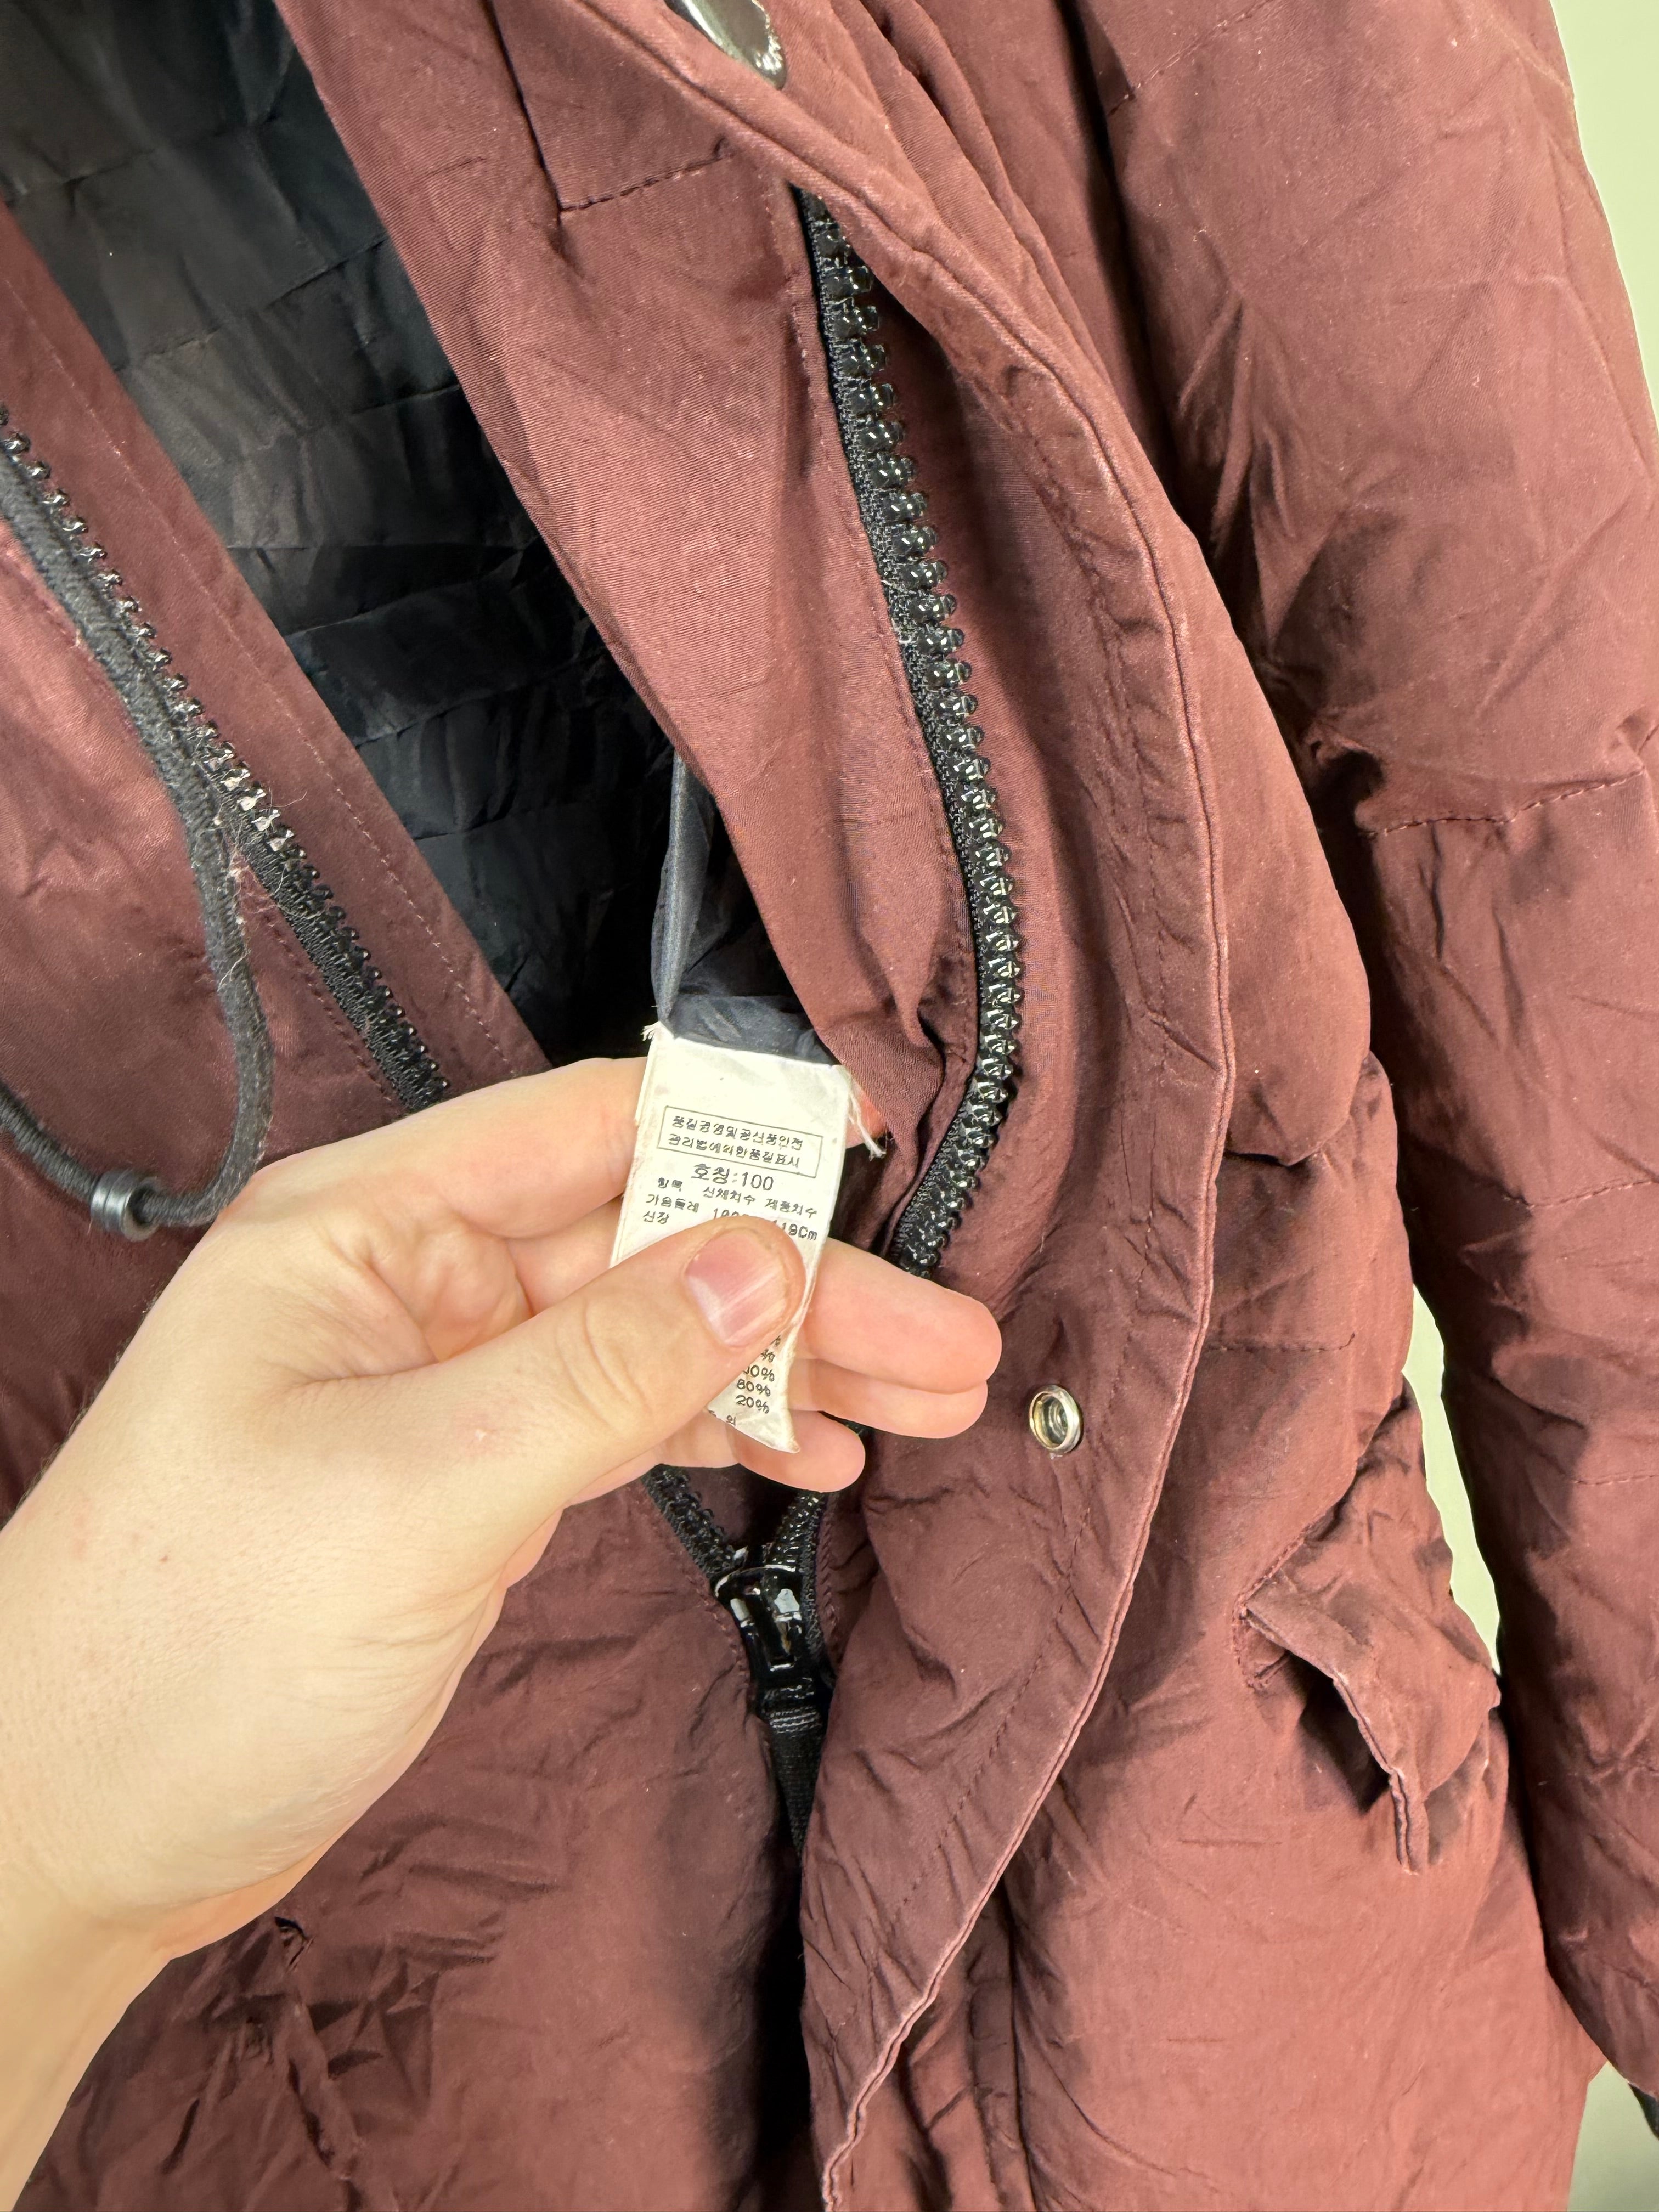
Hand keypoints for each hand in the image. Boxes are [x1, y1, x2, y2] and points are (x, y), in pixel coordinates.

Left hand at [0, 1058, 998, 2198]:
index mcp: (372, 1227)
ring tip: (928, 1402)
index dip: (739, 1134)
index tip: (878, 1160)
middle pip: (650, 1243)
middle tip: (950, 1340)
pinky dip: (721, 1436)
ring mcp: (448, 1385)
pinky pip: (624, 1424)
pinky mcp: (471, 1480)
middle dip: (803, 1286)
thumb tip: (764, 1262)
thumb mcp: (416, 1488)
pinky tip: (811, 1456)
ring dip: (787, 1367)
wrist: (76, 1827)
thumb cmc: (190, 1643)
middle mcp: (415, 1283)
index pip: (590, 1130)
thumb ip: (600, 1370)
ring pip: (654, 1338)